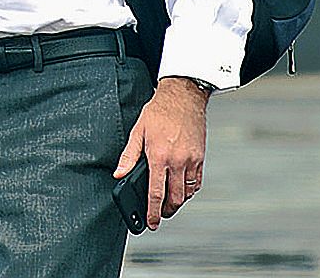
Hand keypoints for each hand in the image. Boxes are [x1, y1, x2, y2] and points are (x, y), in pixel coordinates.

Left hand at [114, 76, 208, 230]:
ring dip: (178, 201)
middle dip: (166, 211)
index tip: (151, 223)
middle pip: (175, 198)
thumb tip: (119, 174)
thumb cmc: (158, 112)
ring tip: (168, 203)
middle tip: (159, 215)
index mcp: (159, 156)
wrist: (183, 96)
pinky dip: (189, 190)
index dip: (153, 212)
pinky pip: (196, 182)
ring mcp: (191, 160)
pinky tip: (181, 189)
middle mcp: (177, 160)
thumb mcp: (137, 131)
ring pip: (187, 192)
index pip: (156, 192)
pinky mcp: (200, 157)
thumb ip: (128, 156)